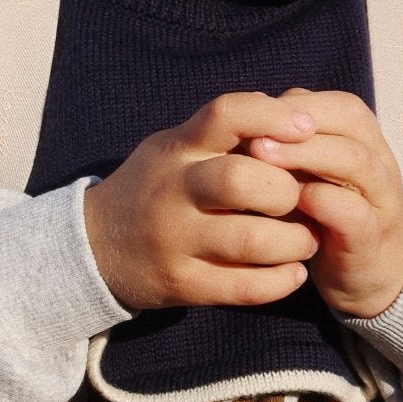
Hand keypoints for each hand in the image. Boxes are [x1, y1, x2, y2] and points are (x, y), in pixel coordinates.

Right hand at [81, 94, 321, 311]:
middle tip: (301, 201)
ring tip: (305, 240)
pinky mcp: (183, 284)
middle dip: (286, 191)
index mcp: (179, 149)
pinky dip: (281, 281)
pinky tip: (293, 273)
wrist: (95, 246)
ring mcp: (176, 241)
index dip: (271, 116)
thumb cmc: (156, 187)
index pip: (225, 115)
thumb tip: (299, 113)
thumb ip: (228, 133)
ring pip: (251, 240)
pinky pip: (244, 287)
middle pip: (240, 180)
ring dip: (295, 242)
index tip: (307, 127)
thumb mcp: (177, 147)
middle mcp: (174, 191)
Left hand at [247, 90, 402, 318]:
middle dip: (296, 123)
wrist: (367, 275)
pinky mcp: (372, 239)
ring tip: (261, 157)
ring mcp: (380, 199)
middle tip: (250, 134)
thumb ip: (285, 145)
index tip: (248, 116)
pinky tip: (291, 202)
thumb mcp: (304, 173)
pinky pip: (355, 214)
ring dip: (307, 155)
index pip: (336, 104)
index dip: (292, 105)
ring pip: (355, 161)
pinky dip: (323, 203)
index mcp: (362, 139)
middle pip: (350, 121)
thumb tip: (242, 118)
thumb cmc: (324, 214)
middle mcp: (378, 161)